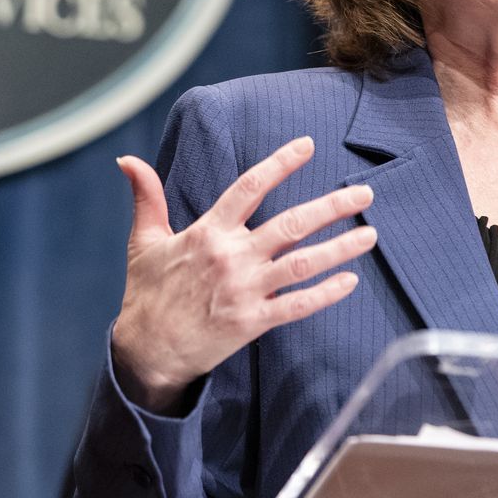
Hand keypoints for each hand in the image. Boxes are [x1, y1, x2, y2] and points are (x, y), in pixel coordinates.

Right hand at [110, 135, 377, 413]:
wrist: (147, 351)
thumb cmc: (147, 293)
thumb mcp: (143, 240)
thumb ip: (146, 197)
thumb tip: (127, 160)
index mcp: (208, 232)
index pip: (249, 187)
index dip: (279, 164)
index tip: (308, 146)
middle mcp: (231, 257)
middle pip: (290, 225)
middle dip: (331, 207)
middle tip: (364, 193)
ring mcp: (244, 290)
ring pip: (302, 264)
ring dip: (340, 248)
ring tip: (370, 234)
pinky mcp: (252, 321)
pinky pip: (297, 305)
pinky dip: (325, 294)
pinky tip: (350, 281)